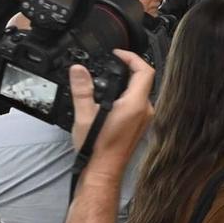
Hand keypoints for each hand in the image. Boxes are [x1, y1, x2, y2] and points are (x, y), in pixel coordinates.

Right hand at [68, 50, 155, 164]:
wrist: (103, 169)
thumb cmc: (97, 147)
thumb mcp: (84, 114)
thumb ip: (82, 89)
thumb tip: (78, 70)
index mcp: (135, 104)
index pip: (145, 71)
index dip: (132, 57)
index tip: (118, 54)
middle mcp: (145, 110)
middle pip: (144, 80)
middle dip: (128, 67)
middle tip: (111, 62)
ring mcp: (144, 118)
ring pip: (140, 91)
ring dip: (127, 81)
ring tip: (109, 76)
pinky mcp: (139, 125)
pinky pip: (137, 103)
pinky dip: (126, 94)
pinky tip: (111, 97)